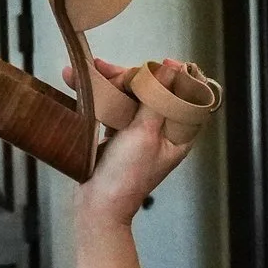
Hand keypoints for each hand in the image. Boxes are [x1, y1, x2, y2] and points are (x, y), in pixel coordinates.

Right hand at [72, 58, 197, 227]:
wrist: (98, 204)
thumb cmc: (126, 177)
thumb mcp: (145, 133)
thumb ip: (158, 98)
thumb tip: (172, 69)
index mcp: (178, 134)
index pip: (188, 96)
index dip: (179, 77)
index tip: (166, 63)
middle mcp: (162, 131)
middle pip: (155, 90)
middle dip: (132, 76)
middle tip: (110, 71)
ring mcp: (140, 131)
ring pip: (131, 95)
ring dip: (109, 81)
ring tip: (87, 71)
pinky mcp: (120, 133)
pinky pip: (114, 107)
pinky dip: (99, 95)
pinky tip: (78, 82)